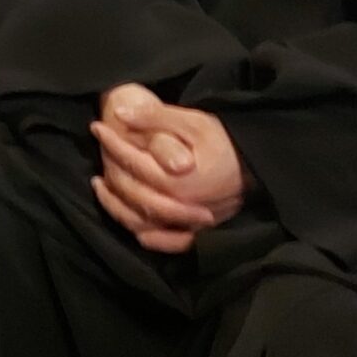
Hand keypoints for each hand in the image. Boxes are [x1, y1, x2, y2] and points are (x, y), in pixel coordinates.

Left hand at [88, 81, 248, 254]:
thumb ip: (156, 118)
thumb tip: (119, 113)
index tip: (97, 127)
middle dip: (110, 169)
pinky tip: (132, 222)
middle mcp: (179, 208)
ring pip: (140, 222)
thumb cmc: (226, 142)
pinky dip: (145, 236)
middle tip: (98, 150)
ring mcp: (188, 225)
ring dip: (115, 205)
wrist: (258, 166)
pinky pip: (165, 243)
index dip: (111, 143)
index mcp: (177, 182)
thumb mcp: (194, 122)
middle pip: (132, 193)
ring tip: (100, 184)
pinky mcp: (198, 234)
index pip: (133, 163)